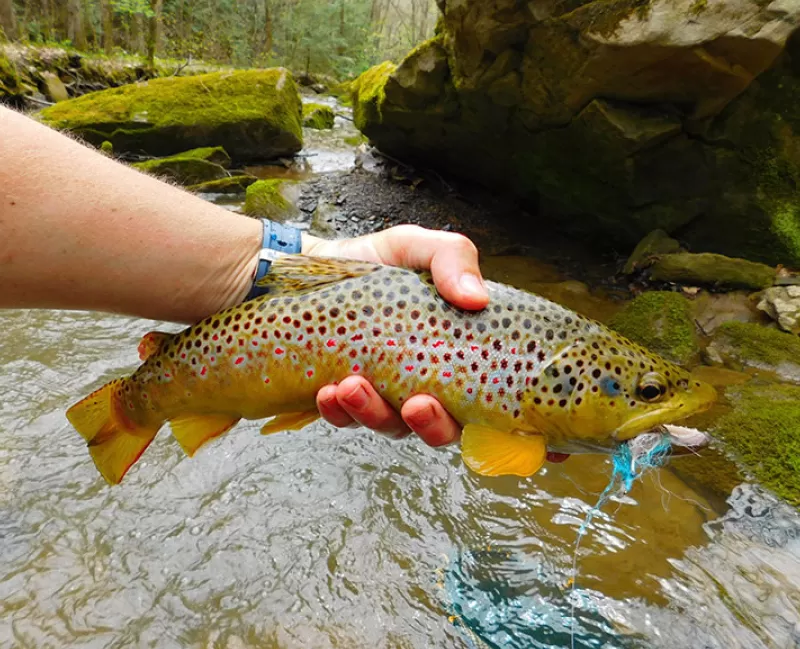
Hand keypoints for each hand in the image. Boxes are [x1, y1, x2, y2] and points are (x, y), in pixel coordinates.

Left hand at [303, 225, 488, 446]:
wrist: (321, 263)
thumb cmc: (380, 262)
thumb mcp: (418, 247)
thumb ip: (453, 258)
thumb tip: (477, 297)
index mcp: (456, 355)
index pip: (482, 400)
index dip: (480, 416)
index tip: (464, 403)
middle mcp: (426, 383)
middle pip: (440, 428)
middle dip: (429, 425)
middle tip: (415, 406)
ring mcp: (385, 396)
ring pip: (389, 426)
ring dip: (373, 415)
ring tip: (353, 387)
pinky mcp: (345, 400)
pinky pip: (344, 419)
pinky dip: (337, 412)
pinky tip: (328, 392)